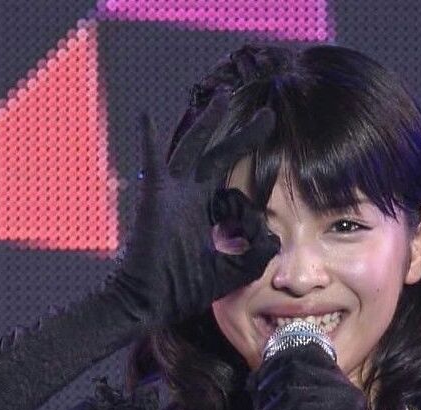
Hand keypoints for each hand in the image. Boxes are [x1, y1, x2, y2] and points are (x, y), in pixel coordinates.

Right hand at [110, 93, 280, 327]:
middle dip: (243, 136)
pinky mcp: (155, 197)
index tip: (251, 237)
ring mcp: (172, 194)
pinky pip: (152, 162)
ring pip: (193, 148)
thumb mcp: (232, 272)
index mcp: (207, 215)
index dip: (251, 210)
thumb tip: (275, 237)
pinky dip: (148, 139)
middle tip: (268, 116)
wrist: (150, 302)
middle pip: (218, 156)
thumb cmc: (185, 289)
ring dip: (207, 122)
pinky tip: (145, 116)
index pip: (236, 194)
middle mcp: (191, 198)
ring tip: (223, 97)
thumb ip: (257, 255)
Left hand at [246, 343, 378, 409]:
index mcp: (340, 382)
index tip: (255, 384)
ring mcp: (347, 403)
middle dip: (267, 384)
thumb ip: (286, 395)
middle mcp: (347, 388)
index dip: (274, 363)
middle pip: (295, 364)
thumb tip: (253, 380)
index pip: (306, 350)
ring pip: (293, 390)